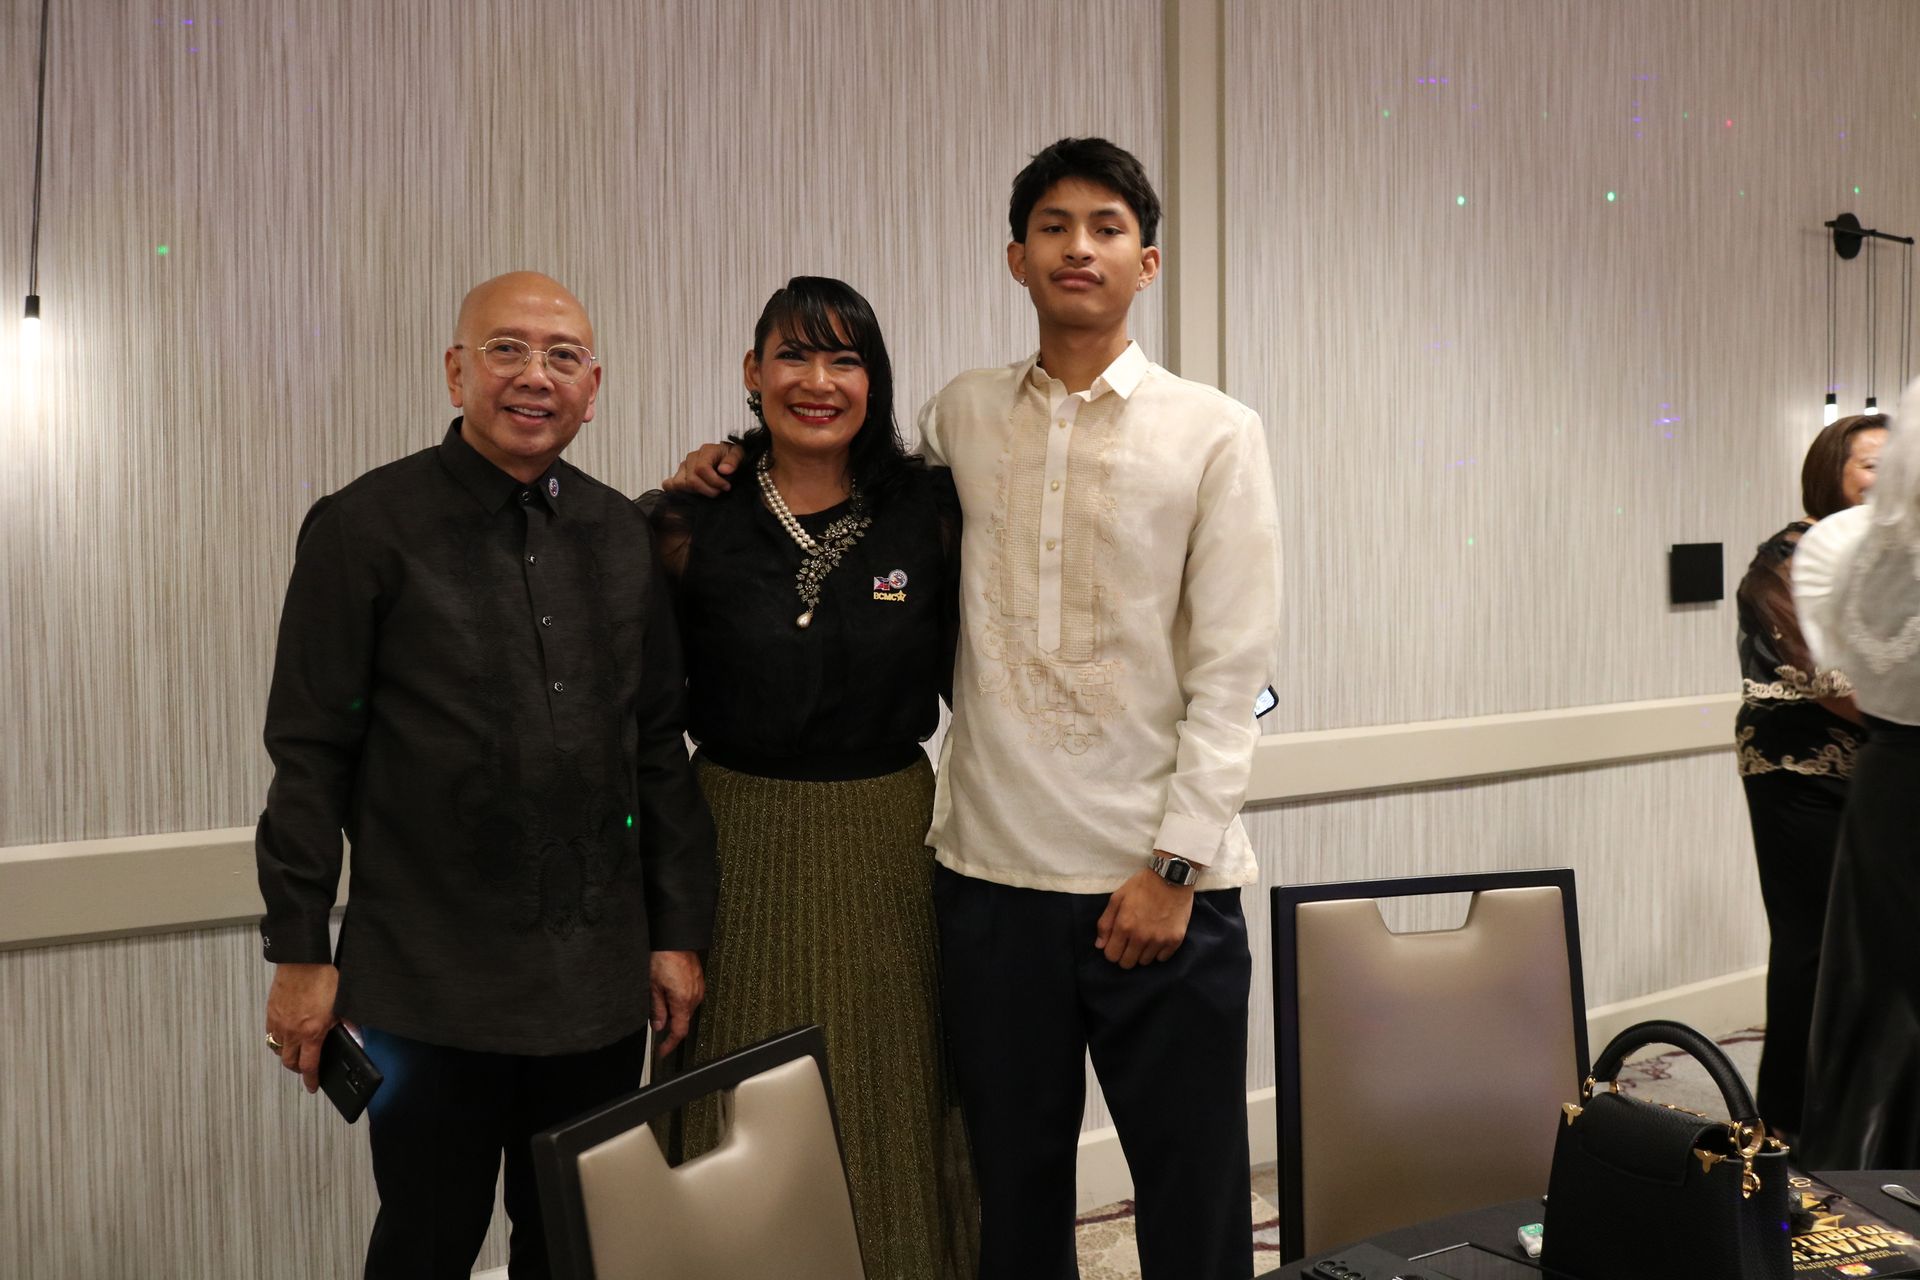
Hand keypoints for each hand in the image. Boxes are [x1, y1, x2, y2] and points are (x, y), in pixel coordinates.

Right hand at [265, 962, 339, 1092]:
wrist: (302, 962)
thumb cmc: (324, 979)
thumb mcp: (342, 1005)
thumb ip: (348, 1025)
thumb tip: (356, 1038)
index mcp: (312, 1032)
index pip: (309, 1066)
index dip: (311, 1080)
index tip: (312, 1086)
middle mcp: (293, 1032)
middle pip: (289, 1062)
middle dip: (298, 1068)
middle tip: (305, 1067)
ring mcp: (279, 1023)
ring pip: (278, 1049)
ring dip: (286, 1054)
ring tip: (296, 1051)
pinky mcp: (271, 1013)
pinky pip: (270, 1034)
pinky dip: (277, 1039)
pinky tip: (285, 1034)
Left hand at [649, 950, 704, 1055]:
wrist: (675, 939)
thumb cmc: (663, 958)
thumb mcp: (653, 986)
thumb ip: (657, 1009)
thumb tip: (659, 1026)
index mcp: (682, 1001)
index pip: (679, 1031)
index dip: (670, 1045)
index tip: (662, 1052)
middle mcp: (694, 997)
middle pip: (683, 1021)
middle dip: (670, 1025)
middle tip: (655, 1022)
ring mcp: (698, 989)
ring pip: (686, 1010)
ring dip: (675, 1012)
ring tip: (660, 1000)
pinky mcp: (699, 982)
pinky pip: (690, 999)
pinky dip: (680, 1002)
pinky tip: (670, 993)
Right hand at [663, 442, 743, 495]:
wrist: (728, 458)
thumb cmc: (732, 457)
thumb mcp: (739, 455)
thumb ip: (733, 461)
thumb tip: (724, 470)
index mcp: (706, 451)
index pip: (701, 469)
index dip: (714, 481)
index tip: (726, 487)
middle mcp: (692, 458)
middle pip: (691, 479)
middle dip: (708, 490)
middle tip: (720, 492)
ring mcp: (684, 467)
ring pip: (679, 483)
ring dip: (695, 492)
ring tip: (708, 492)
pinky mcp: (680, 476)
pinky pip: (670, 485)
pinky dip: (677, 491)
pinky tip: (691, 495)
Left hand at [1094, 867, 1194, 968]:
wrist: (1171, 877)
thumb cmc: (1142, 886)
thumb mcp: (1117, 898)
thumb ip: (1105, 922)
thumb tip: (1099, 945)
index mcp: (1124, 926)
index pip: (1111, 956)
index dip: (1112, 951)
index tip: (1117, 943)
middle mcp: (1141, 937)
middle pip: (1127, 963)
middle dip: (1125, 955)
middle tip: (1130, 942)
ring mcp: (1159, 940)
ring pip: (1145, 962)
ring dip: (1142, 953)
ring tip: (1145, 937)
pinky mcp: (1175, 940)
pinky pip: (1162, 958)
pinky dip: (1158, 951)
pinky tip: (1158, 938)